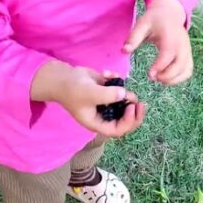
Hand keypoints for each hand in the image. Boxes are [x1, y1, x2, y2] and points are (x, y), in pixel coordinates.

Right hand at [31, 62, 147, 136]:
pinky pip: (118, 89)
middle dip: (134, 112)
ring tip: (114, 78)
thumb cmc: (72, 89)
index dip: (128, 122)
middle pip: (125, 121)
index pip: (117, 130)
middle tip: (140, 103)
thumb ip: (108, 95)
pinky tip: (106, 73)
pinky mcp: (107, 92)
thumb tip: (125, 94)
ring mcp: (106, 104)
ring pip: (124, 104)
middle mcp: (104, 116)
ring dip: (124, 91)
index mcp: (98, 123)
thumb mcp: (90, 93)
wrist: (62, 77)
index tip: (130, 108)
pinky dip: (116, 79)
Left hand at [122, 0, 192, 84]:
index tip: (149, 75)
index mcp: (170, 36)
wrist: (169, 13)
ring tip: (158, 79)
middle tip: (152, 77)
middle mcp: (182, 44)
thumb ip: (133, 38)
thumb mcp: (142, 24)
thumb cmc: (154, 19)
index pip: (168, 54)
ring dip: (173, 79)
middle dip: (166, 76)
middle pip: (180, 65)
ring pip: (186, 70)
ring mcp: (187, 50)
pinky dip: (179, 78)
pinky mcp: (188, 55)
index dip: (160, 66)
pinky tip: (166, 78)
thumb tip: (124, 51)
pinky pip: (188, 71)